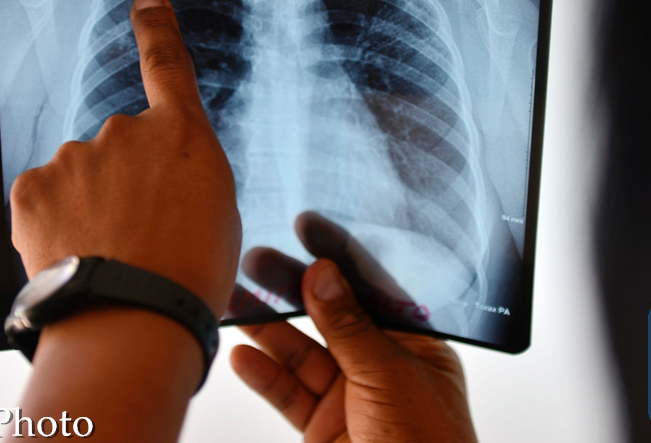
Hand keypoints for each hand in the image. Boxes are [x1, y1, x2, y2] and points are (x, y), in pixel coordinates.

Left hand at [9, 0, 240, 315]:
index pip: (167, 65)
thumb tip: (160, 172)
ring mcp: (76, 157)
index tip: (148, 4)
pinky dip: (57, 219)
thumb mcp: (219, 214)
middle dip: (124, 178)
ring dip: (90, 202)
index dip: (157, 28)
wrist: (134, 321)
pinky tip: (77, 249)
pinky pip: (46, 193)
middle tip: (139, 230)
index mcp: (182, 136)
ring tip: (110, 250)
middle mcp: (126, 132)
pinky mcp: (33, 187)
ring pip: (81, 172)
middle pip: (120, 144)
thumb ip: (187, 172)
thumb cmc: (189, 275)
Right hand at [230, 213, 477, 442]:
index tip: (306, 227)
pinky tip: (243, 355)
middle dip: (293, 288)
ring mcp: (350, 397)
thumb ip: (350, 326)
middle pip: (329, 315)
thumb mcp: (390, 377)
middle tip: (256, 260)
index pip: (371, 288)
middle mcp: (382, 365)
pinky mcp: (324, 428)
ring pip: (302, 353)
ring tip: (235, 300)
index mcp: (415, 344)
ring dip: (269, 328)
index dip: (338, 257)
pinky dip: (265, 376)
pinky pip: (289, 394)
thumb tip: (322, 273)